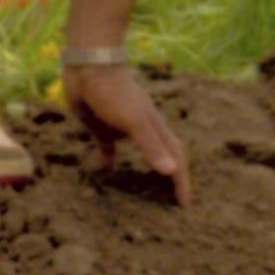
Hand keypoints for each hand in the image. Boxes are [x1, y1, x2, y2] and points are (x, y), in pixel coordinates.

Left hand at [67, 60, 191, 205]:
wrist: (90, 68)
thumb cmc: (114, 94)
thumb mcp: (134, 121)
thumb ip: (151, 146)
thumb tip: (172, 171)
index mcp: (155, 129)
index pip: (176, 160)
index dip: (182, 182)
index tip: (184, 206)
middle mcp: (143, 129)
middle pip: (164, 156)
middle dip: (171, 178)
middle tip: (172, 202)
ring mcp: (123, 127)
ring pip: (139, 153)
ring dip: (145, 170)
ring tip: (144, 189)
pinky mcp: (102, 126)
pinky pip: (109, 148)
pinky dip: (110, 160)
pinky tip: (106, 171)